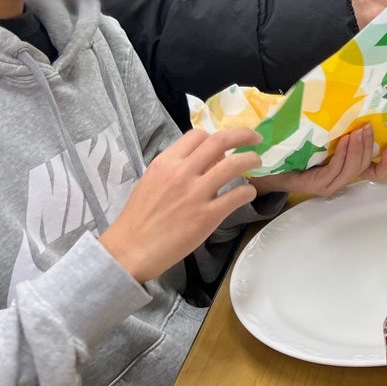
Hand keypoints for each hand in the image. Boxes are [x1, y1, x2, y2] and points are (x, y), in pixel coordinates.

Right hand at [100, 128, 263, 282]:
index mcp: (166, 162)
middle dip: (243, 135)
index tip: (224, 146)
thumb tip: (208, 160)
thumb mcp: (153, 181)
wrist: (130, 251)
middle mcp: (182, 173)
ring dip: (251, 160)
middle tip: (255, 139)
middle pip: (220, 141)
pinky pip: (237, 195)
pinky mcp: (208, 216)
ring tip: (256, 162)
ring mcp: (196, 194)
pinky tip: (248, 194)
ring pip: (234, 164)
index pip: (198, 135)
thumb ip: (177, 167)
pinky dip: (248, 192)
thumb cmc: (139, 218)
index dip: (215, 137)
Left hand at [252, 128, 386, 196]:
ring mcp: (329, 184)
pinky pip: (337, 169)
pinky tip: (345, 140)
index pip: (375, 173)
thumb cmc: (294, 149)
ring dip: (359, 148)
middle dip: (369, 145)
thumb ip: (338, 131)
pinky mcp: (317, 184)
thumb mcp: (322, 137)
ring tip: (358, 130)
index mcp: (345, 170)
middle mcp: (340, 180)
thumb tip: (354, 106)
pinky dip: (344, 154)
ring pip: (353, 168)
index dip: (386, 163)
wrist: (266, 164)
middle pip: (365, 166)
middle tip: (367, 126)